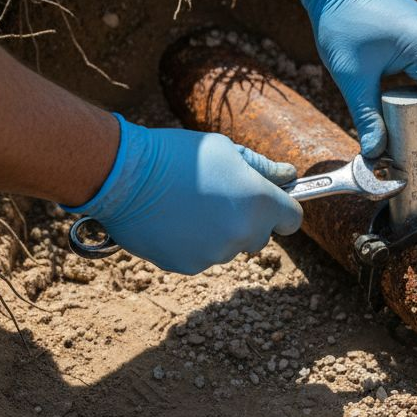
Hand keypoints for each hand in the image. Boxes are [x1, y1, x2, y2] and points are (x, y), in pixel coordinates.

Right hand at [63, 115, 302, 274]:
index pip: (292, 219)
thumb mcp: (226, 150)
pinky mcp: (188, 266)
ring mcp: (215, 254)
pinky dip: (192, 243)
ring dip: (217, 232)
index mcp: (260, 203)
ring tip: (188, 205)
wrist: (124, 175)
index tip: (270, 201)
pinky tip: (173, 220)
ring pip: (228, 247)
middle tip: (219, 197)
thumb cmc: (177, 155)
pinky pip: (200, 256)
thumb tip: (288, 177)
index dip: (282, 209)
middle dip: (248, 221)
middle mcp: (243, 234)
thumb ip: (262, 168)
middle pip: (260, 236)